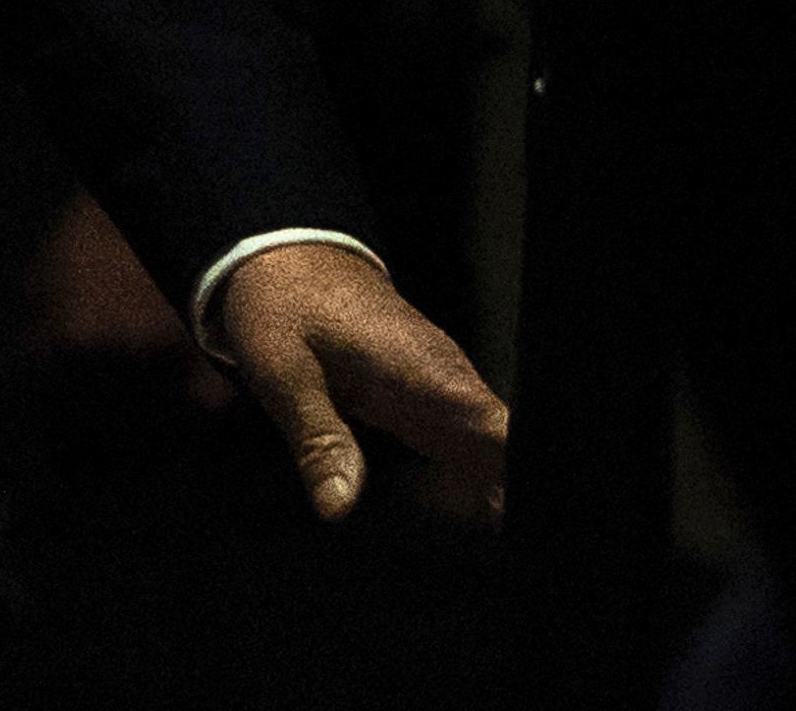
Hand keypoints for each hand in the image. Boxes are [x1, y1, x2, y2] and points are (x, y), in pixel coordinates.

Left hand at [217, 240, 506, 522]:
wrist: (285, 257)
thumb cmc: (284, 302)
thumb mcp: (283, 370)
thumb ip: (317, 439)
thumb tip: (338, 508)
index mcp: (430, 375)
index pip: (505, 439)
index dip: (512, 486)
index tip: (495, 516)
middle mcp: (453, 387)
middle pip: (507, 464)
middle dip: (496, 507)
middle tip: (457, 538)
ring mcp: (448, 397)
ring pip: (495, 466)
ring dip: (481, 505)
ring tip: (448, 538)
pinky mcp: (433, 406)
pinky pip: (469, 457)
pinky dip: (462, 490)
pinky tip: (438, 515)